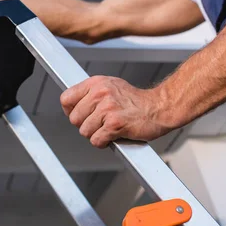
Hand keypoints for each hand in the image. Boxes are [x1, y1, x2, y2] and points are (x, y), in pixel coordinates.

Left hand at [60, 76, 177, 147]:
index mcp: (96, 83)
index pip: (66, 99)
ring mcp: (107, 109)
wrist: (159, 107)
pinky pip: (96, 140)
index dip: (70, 111)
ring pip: (84, 132)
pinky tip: (113, 135)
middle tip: (99, 124)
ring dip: (96, 135)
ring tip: (108, 129)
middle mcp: (100, 93)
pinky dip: (104, 142)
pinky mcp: (115, 124)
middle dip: (85, 125)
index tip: (79, 115)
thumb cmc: (136, 100)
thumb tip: (72, 105)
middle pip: (74, 119)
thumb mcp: (111, 86)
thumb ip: (91, 93)